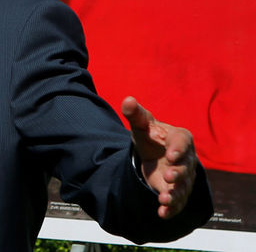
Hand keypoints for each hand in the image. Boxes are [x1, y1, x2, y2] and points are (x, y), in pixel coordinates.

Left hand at [122, 96, 197, 218]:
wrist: (154, 152)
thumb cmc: (151, 135)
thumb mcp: (142, 124)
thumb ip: (135, 114)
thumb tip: (127, 100)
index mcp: (180, 139)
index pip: (182, 143)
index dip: (178, 149)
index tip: (170, 155)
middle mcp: (186, 160)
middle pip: (186, 167)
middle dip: (178, 173)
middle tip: (169, 176)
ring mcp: (183, 178)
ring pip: (183, 187)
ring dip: (175, 194)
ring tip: (163, 198)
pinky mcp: (177, 192)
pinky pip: (177, 202)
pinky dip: (171, 209)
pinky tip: (162, 214)